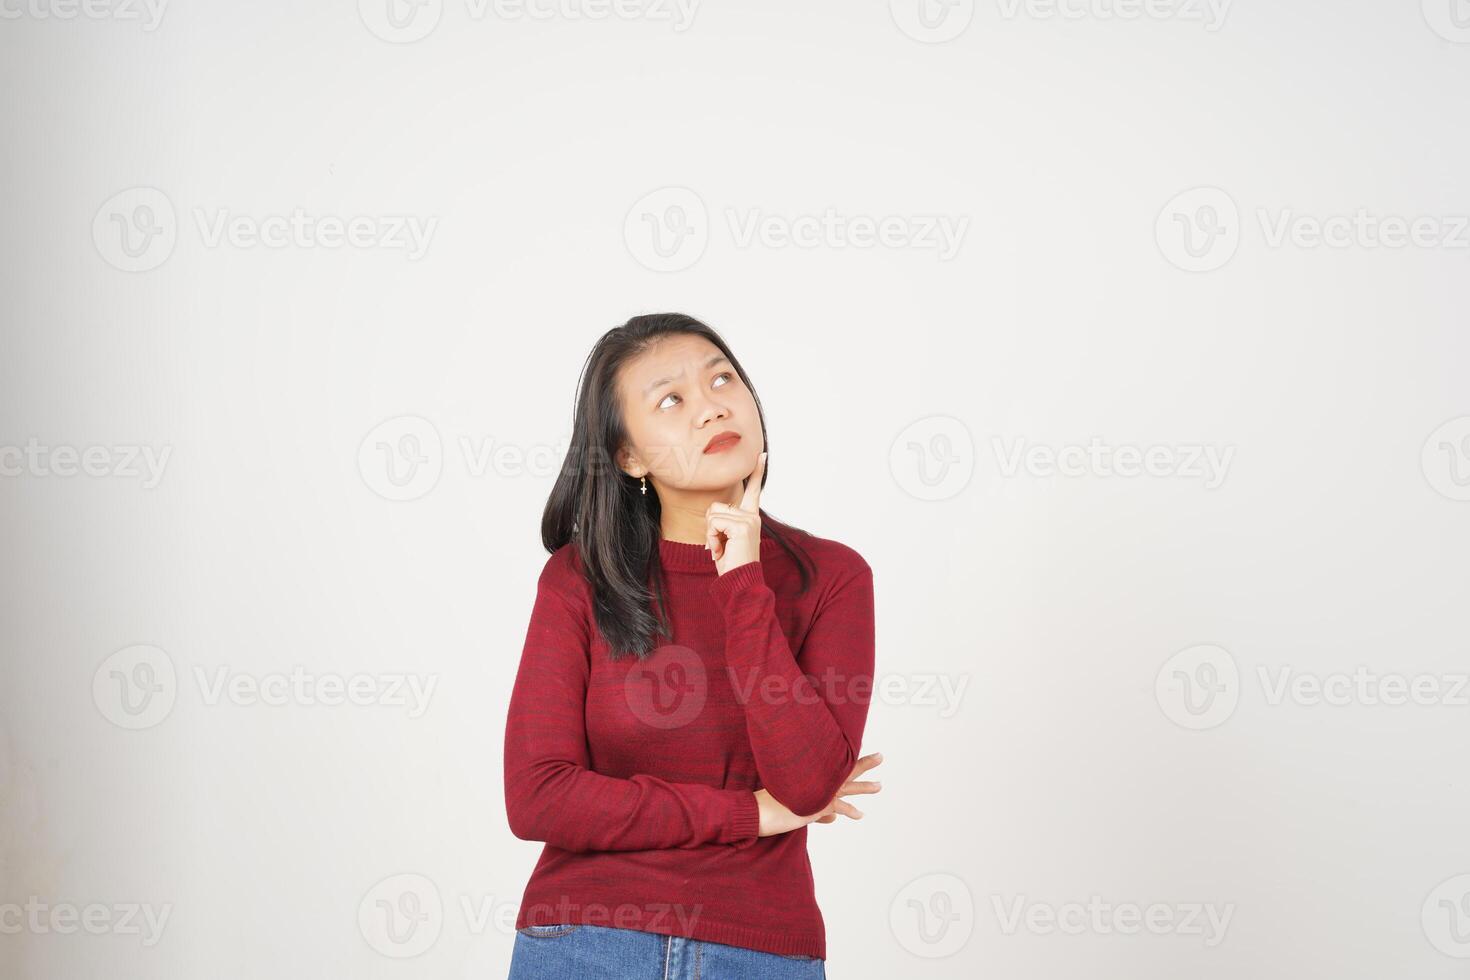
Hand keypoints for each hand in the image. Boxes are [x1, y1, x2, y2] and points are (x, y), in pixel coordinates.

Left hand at [707, 451, 765, 575]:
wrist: (739, 582)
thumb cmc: (731, 563)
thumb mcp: (725, 538)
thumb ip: (723, 521)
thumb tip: (714, 512)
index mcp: (750, 517)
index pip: (753, 491)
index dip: (757, 472)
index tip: (762, 454)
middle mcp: (752, 516)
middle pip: (715, 506)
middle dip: (709, 527)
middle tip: (719, 545)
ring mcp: (749, 520)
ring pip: (712, 514)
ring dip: (710, 534)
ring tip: (721, 548)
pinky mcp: (742, 526)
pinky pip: (714, 523)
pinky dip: (712, 538)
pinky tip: (721, 551)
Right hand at [755, 751, 883, 835]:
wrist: (756, 811)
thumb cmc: (769, 806)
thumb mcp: (797, 806)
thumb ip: (819, 810)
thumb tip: (834, 818)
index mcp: (808, 776)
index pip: (831, 765)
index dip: (845, 759)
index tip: (856, 750)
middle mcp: (814, 780)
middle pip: (844, 769)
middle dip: (864, 763)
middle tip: (881, 757)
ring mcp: (816, 791)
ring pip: (847, 785)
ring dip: (865, 786)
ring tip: (879, 785)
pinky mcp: (816, 804)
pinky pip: (838, 806)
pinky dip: (850, 811)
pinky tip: (860, 814)